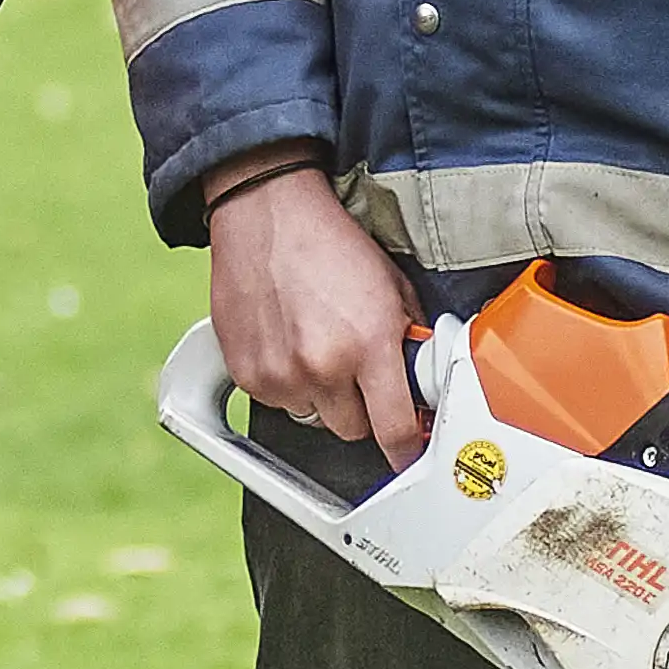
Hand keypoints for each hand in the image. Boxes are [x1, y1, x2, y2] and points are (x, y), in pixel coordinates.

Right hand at [211, 163, 424, 461]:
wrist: (267, 213)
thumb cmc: (329, 242)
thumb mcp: (392, 285)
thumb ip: (408, 339)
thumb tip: (420, 381)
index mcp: (368, 344)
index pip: (395, 429)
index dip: (406, 450)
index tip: (408, 455)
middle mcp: (323, 365)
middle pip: (353, 432)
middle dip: (360, 409)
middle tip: (356, 370)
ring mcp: (281, 373)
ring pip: (313, 418)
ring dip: (321, 395)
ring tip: (317, 344)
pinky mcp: (248, 373)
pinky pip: (277, 402)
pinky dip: (286, 383)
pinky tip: (288, 342)